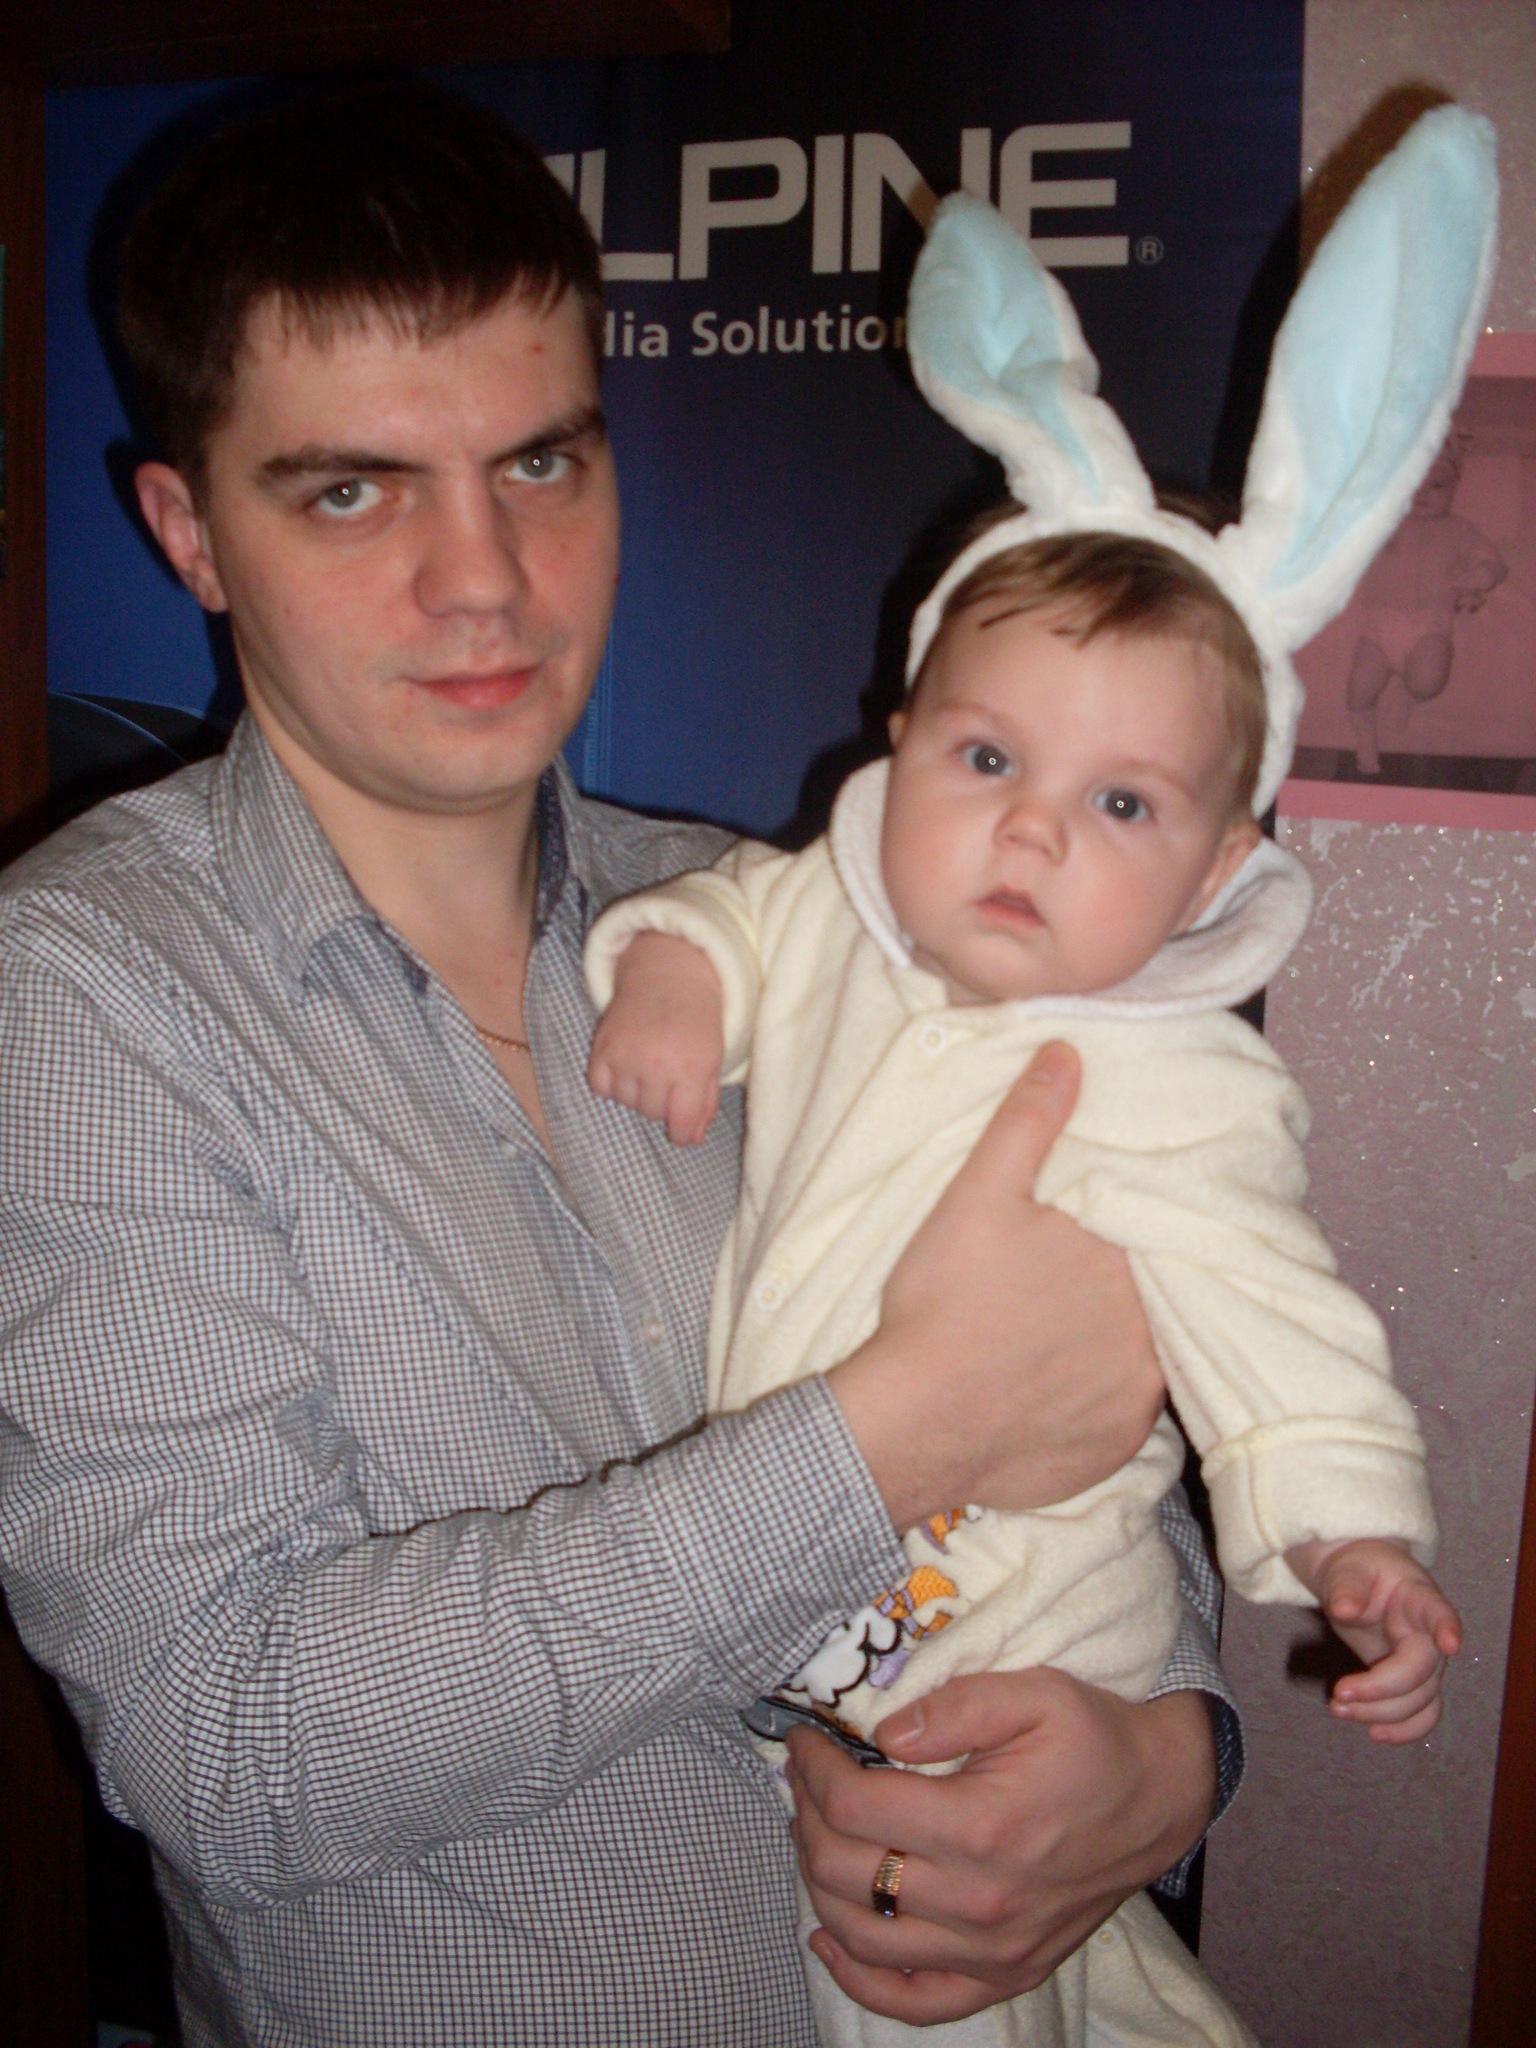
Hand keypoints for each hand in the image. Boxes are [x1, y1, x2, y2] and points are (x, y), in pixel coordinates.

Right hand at [587, 931, 723, 1145]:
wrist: (669, 975)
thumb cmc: (697, 1022)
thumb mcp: (712, 1060)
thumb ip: (704, 1102)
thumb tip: (691, 1140)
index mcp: (690, 1071)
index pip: (680, 1127)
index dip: (681, 1131)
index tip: (681, 1125)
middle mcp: (657, 1066)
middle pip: (652, 1114)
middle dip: (662, 1101)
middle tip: (668, 1073)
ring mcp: (626, 1057)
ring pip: (627, 1102)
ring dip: (637, 1090)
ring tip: (648, 1063)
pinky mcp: (602, 1048)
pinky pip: (601, 1088)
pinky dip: (611, 1082)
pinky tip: (626, 1063)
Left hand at [785, 1670, 1214, 2024]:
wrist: (1161, 1796)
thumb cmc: (1094, 1737)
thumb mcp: (1033, 1693)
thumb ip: (954, 1707)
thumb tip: (883, 1732)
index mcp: (981, 1827)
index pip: (855, 1808)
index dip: (813, 1770)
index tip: (806, 1741)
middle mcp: (981, 1902)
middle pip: (845, 1872)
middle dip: (807, 1816)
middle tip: (806, 1779)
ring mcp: (993, 1951)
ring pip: (863, 1935)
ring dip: (818, 1882)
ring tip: (816, 1832)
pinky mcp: (1006, 1975)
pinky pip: (915, 2001)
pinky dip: (860, 1978)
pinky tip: (830, 1937)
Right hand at [828, 1042, 1164, 1528]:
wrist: (915, 1421)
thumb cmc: (944, 1301)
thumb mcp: (977, 1196)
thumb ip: (1028, 1123)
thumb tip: (1068, 1054)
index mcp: (1125, 1256)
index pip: (1158, 1225)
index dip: (1137, 1218)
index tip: (1105, 1223)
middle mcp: (1153, 1327)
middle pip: (1158, 1289)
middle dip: (1128, 1279)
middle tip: (1078, 1277)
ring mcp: (1140, 1394)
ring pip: (1147, 1350)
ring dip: (1120, 1337)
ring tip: (1069, 1329)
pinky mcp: (1117, 1444)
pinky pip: (1125, 1411)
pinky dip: (1101, 1395)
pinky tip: (1059, 1382)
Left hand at [1286, 1536, 1460, 1743]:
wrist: (1358, 1581)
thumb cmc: (1358, 1571)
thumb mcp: (1347, 1570)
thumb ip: (1347, 1587)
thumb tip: (1345, 1609)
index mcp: (1418, 1598)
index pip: (1439, 1612)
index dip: (1446, 1627)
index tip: (1450, 1643)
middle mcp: (1430, 1635)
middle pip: (1421, 1671)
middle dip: (1381, 1690)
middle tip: (1338, 1694)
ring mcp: (1426, 1663)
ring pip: (1421, 1701)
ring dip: (1382, 1714)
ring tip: (1338, 1709)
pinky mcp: (1414, 1684)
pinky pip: (1422, 1715)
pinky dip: (1403, 1730)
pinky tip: (1375, 1733)